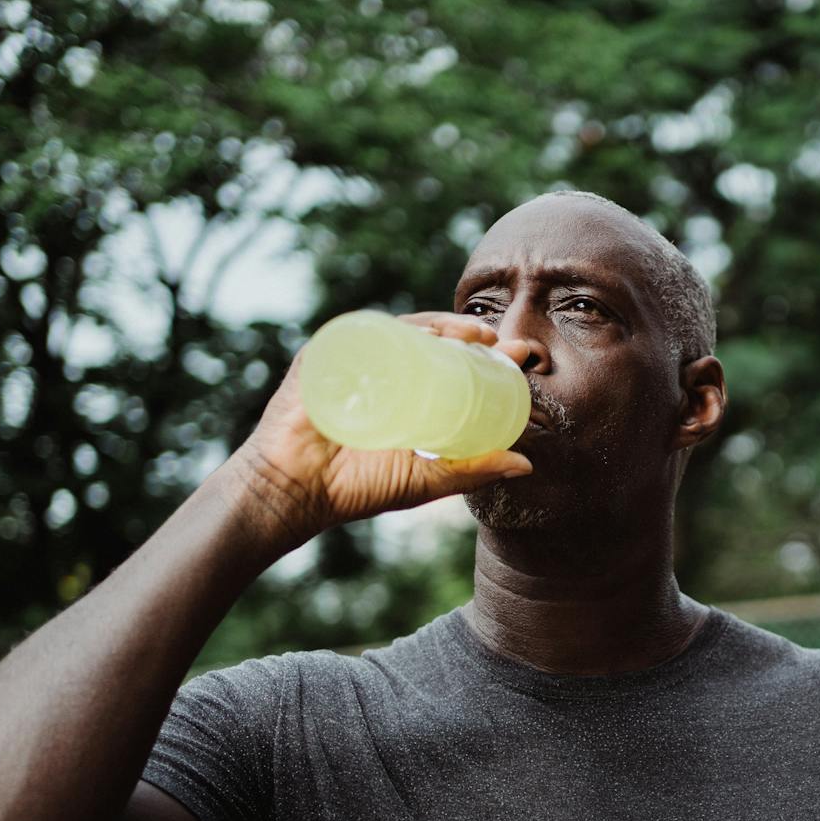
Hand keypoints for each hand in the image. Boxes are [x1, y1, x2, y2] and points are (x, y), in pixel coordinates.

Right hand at [218, 313, 534, 544]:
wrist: (293, 494)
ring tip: (472, 336)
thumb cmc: (354, 489)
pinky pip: (357, 334)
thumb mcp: (426, 480)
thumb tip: (526, 464)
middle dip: (469, 334)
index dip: (485, 354)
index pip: (448, 362)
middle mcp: (377, 368)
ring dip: (438, 325)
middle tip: (504, 341)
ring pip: (400, 330)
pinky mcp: (320, 357)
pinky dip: (389, 329)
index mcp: (403, 390)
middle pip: (429, 340)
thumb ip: (472, 470)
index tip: (521, 356)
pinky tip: (421, 334)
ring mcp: (348, 359)